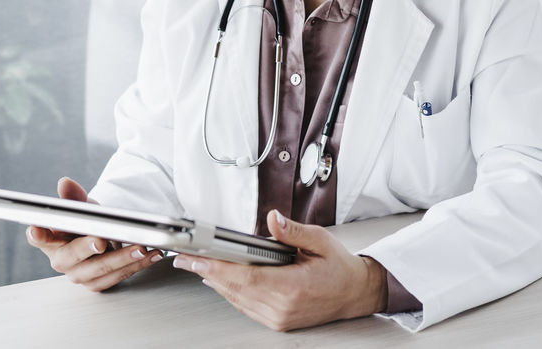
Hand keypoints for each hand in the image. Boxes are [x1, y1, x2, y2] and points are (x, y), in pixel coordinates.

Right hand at [24, 177, 163, 290]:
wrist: (101, 239)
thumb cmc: (85, 224)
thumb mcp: (82, 206)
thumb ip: (74, 197)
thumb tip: (65, 184)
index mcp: (50, 239)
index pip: (38, 237)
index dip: (37, 235)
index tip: (37, 230)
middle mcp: (61, 260)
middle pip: (70, 257)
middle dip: (86, 248)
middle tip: (100, 240)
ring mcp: (79, 274)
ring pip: (98, 270)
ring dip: (122, 259)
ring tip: (139, 247)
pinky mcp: (97, 283)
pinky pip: (116, 277)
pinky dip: (136, 265)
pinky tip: (149, 255)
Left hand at [173, 209, 388, 331]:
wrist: (355, 293)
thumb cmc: (340, 267)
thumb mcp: (320, 240)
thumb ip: (293, 231)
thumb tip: (273, 219)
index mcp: (293, 286)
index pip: (245, 277)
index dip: (216, 269)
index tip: (197, 259)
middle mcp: (283, 307)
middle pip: (235, 289)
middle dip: (207, 272)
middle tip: (186, 258)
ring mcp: (279, 318)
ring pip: (237, 299)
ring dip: (215, 282)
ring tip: (196, 265)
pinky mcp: (278, 321)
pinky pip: (246, 306)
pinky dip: (230, 292)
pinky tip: (219, 280)